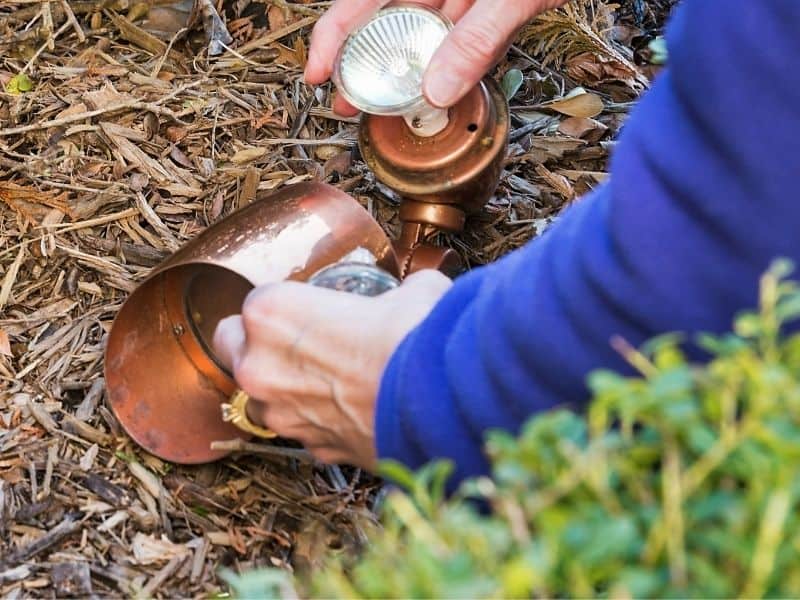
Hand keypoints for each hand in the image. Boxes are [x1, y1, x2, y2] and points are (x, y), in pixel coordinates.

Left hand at [213, 271, 451, 469]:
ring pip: (257, 398)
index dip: (284, 305)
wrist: (441, 401)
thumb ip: (398, 290)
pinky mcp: (309, 449)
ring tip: (327, 382)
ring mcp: (280, 415)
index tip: (309, 310)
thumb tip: (417, 291)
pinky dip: (318, 423)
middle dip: (256, 345)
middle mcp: (260, 366)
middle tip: (300, 343)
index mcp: (270, 313)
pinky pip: (301, 431)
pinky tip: (351, 412)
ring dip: (280, 390)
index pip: (255, 302)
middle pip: (232, 348)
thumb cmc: (416, 334)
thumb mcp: (410, 291)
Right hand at [305, 0, 566, 114]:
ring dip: (409, 69)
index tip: (318, 73)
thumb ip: (477, 37)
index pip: (363, 0)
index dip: (333, 36)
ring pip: (427, 32)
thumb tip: (438, 90)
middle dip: (366, 62)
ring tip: (388, 104)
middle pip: (388, 19)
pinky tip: (441, 86)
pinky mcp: (498, 3)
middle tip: (350, 103)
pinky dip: (454, 62)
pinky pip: (467, 36)